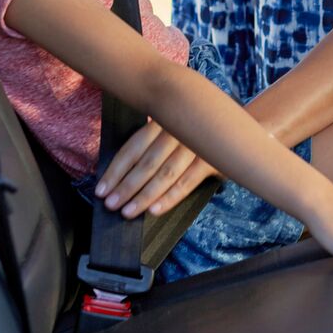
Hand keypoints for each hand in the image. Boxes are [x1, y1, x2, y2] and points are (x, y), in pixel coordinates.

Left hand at [95, 121, 215, 218]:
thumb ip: (149, 143)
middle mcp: (177, 130)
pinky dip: (169, 197)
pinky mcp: (211, 160)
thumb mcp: (169, 128)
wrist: (232, 128)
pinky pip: (186, 182)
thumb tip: (118, 175)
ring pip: (164, 174)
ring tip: (127, 211)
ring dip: (144, 196)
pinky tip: (154, 210)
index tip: (101, 190)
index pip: (132, 148)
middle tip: (111, 204)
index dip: (115, 171)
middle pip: (146, 162)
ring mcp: (195, 144)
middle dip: (126, 186)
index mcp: (162, 120)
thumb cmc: (192, 132)